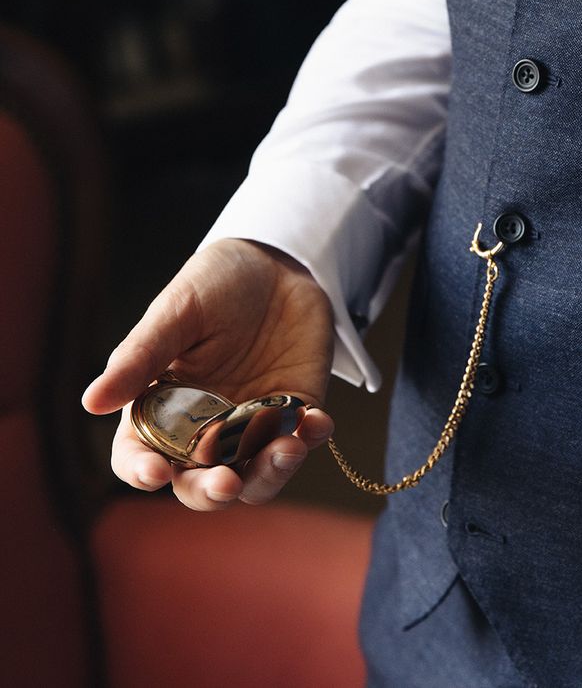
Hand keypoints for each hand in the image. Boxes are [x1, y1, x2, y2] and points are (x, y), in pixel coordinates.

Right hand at [82, 239, 334, 509]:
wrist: (278, 264)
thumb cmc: (217, 283)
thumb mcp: (177, 313)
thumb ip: (140, 358)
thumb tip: (91, 403)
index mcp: (164, 406)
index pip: (142, 454)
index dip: (142, 471)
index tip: (155, 474)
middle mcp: (207, 426)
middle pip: (200, 481)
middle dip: (211, 490)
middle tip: (225, 482)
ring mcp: (254, 424)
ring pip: (256, 474)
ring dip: (270, 473)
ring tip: (287, 450)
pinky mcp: (296, 411)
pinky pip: (303, 440)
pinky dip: (312, 437)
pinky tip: (318, 420)